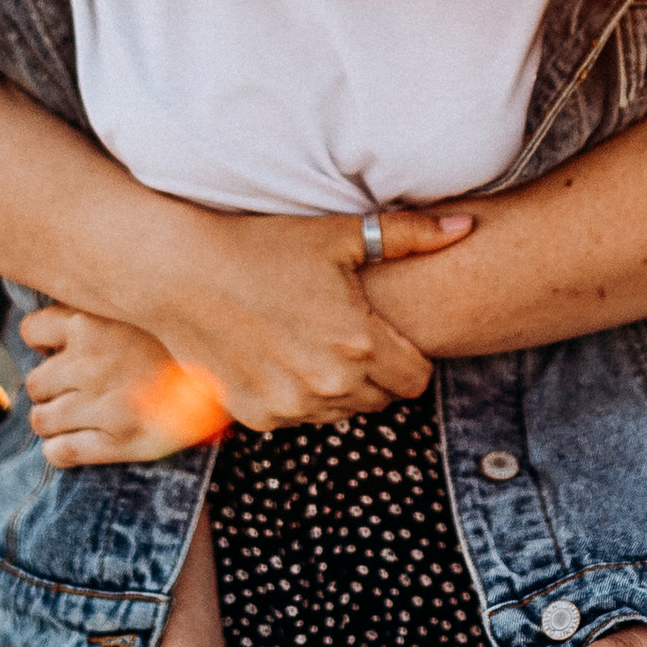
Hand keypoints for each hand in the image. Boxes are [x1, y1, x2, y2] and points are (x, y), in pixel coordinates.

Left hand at [26, 308, 231, 465]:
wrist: (240, 374)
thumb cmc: (195, 336)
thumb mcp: (149, 305)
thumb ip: (110, 303)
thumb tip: (77, 308)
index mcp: (91, 322)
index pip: (32, 332)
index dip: (46, 342)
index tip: (65, 348)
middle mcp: (88, 363)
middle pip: (35, 381)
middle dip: (52, 386)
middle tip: (78, 387)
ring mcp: (100, 406)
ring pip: (41, 419)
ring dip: (54, 419)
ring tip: (77, 417)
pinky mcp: (116, 443)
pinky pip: (60, 453)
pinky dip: (59, 451)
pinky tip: (75, 444)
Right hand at [130, 203, 475, 430]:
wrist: (181, 274)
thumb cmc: (262, 247)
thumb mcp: (338, 236)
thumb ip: (408, 236)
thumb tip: (466, 228)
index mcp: (358, 344)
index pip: (416, 380)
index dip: (408, 356)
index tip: (385, 332)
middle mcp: (328, 385)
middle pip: (382, 399)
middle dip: (375, 372)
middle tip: (347, 332)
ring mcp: (290, 406)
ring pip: (342, 413)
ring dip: (338, 388)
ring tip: (311, 340)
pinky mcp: (257, 417)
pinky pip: (299, 418)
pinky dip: (297, 396)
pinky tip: (279, 355)